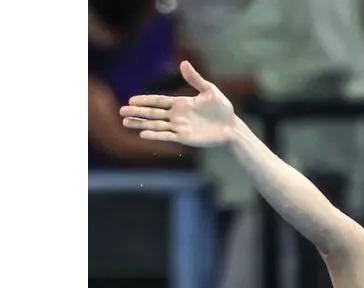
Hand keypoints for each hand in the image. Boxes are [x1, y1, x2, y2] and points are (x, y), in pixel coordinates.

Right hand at [120, 61, 236, 147]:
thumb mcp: (209, 91)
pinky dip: (155, 135)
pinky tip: (143, 134)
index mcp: (181, 103)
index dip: (145, 100)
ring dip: (141, 124)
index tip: (130, 100)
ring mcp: (179, 127)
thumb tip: (183, 63)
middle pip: (152, 113)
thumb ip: (195, 79)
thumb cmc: (222, 109)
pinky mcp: (184, 138)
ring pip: (156, 125)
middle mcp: (177, 115)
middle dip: (137, 112)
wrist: (232, 127)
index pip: (158, 101)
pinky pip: (167, 136)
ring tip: (125, 122)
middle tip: (121, 111)